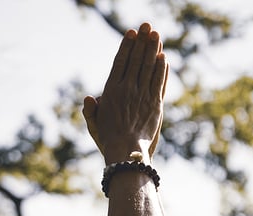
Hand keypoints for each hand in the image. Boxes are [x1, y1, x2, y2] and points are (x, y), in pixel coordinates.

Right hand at [83, 23, 168, 162]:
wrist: (126, 153)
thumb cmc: (109, 141)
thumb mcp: (94, 125)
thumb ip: (90, 110)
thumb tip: (88, 97)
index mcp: (111, 92)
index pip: (120, 62)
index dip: (126, 47)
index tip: (131, 34)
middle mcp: (127, 90)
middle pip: (136, 60)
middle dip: (142, 41)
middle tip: (147, 26)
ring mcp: (142, 96)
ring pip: (149, 67)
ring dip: (153, 49)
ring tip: (156, 35)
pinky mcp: (155, 104)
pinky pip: (159, 82)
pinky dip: (161, 69)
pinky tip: (164, 58)